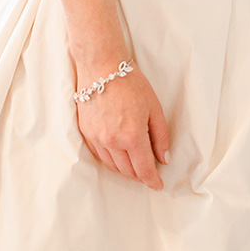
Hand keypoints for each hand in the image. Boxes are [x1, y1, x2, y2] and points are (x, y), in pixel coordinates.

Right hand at [76, 65, 169, 189]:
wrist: (101, 65)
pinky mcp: (86, 133)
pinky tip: (118, 154)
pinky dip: (111, 159)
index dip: (153, 181)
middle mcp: (113, 141)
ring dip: (125, 169)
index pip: (144, 170)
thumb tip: (163, 159)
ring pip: (113, 166)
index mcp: (132, 136)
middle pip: (128, 171)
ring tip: (134, 164)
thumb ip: (160, 136)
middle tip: (148, 171)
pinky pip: (100, 155)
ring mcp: (97, 138)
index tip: (158, 185)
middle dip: (140, 175)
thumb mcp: (154, 107)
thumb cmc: (131, 82)